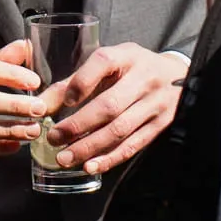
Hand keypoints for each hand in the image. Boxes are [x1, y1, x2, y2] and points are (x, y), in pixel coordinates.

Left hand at [38, 43, 187, 176]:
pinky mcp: (161, 124)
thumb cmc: (133, 69)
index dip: (81, 82)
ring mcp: (156, 103)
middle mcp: (144, 77)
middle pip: (109, 105)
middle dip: (78, 125)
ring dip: (89, 147)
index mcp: (127, 55)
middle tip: (54, 138)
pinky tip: (90, 166)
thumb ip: (75, 81)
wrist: (179, 76)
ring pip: (119, 129)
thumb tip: (41, 105)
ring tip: (64, 157)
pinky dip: (110, 158)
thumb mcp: (109, 64)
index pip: (103, 62)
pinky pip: (133, 145)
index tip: (63, 102)